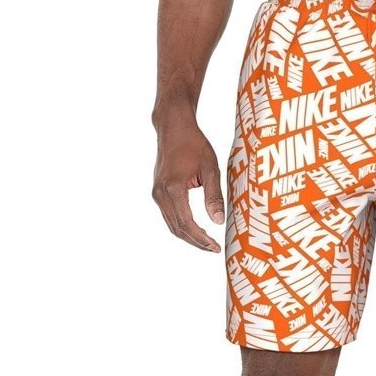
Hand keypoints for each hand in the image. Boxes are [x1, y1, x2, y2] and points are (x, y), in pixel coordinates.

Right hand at [152, 114, 225, 251]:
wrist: (173, 127)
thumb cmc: (194, 144)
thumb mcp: (210, 169)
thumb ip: (213, 196)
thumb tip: (218, 222)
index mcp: (173, 189)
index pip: (187, 224)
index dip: (202, 239)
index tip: (216, 247)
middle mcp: (161, 193)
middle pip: (177, 229)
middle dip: (196, 242)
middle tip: (214, 249)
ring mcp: (157, 193)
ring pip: (172, 225)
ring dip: (189, 236)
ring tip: (207, 242)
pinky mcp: (158, 192)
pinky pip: (169, 216)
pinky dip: (182, 226)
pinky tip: (197, 229)